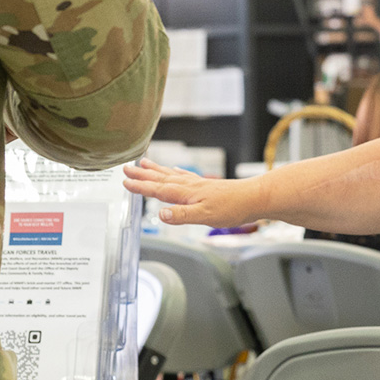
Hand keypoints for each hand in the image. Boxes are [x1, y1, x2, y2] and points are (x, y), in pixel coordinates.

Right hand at [122, 162, 264, 227]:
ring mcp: (198, 184)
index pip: (158, 190)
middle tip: (126, 168)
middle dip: (143, 175)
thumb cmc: (233, 208)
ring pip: (171, 176)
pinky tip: (173, 171)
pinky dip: (174, 173)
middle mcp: (190, 186)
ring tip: (143, 163)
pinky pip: (184, 176)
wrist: (254, 198)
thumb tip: (160, 214)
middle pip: (161, 179)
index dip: (141, 187)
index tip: (125, 182)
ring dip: (156, 171)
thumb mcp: (206, 216)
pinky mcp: (206, 186)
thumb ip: (182, 216)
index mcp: (187, 194)